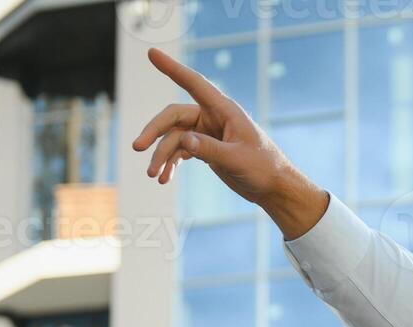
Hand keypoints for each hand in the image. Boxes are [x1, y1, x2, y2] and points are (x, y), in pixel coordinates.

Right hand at [131, 46, 327, 238]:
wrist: (274, 188)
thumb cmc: (264, 168)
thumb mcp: (236, 159)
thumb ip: (209, 149)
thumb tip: (183, 140)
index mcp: (224, 110)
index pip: (193, 83)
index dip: (172, 68)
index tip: (151, 53)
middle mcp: (212, 117)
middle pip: (173, 117)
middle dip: (154, 132)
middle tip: (138, 148)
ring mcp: (207, 133)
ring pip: (174, 137)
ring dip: (162, 155)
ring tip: (154, 175)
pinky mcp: (205, 148)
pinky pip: (180, 150)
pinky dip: (171, 163)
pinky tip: (165, 178)